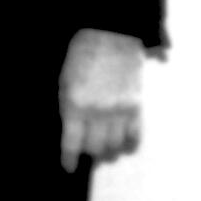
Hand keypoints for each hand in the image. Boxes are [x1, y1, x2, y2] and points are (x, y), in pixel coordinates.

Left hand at [58, 28, 146, 170]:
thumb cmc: (81, 55)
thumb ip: (67, 107)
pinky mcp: (136, 107)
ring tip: (102, 145)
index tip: (68, 166)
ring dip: (108, 149)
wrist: (110, 34)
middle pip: (95, 149)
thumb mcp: (64, 79)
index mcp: (75, 103)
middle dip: (89, 151)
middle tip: (86, 148)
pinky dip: (127, 143)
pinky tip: (121, 141)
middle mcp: (98, 112)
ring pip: (114, 147)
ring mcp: (119, 111)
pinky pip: (134, 137)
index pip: (72, 143)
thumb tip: (71, 131)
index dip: (69, 158)